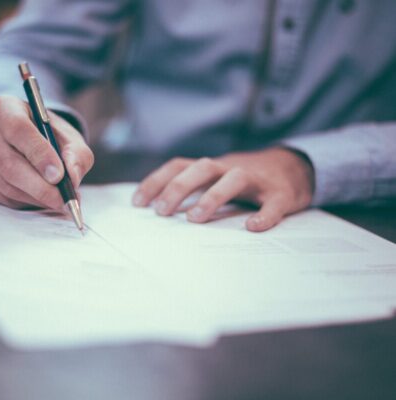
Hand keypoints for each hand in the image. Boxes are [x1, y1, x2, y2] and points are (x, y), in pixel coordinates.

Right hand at [0, 95, 93, 209]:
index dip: (39, 154)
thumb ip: (76, 156)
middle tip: (63, 199)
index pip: (18, 129)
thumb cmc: (52, 139)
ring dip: (35, 197)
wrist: (33, 145)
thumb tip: (72, 178)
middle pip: (8, 162)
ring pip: (5, 184)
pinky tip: (39, 198)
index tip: (58, 175)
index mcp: (5, 107)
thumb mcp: (71, 141)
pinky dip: (23, 202)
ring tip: (58, 200)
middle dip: (40, 186)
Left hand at [133, 148, 313, 231]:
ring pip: (234, 179)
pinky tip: (253, 227)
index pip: (179, 166)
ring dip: (212, 196)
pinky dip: (264, 215)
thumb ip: (194, 190)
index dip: (157, 181)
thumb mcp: (217, 179)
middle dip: (178, 187)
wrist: (294, 167)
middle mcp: (231, 168)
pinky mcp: (281, 193)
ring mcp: (257, 180)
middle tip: (161, 212)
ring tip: (195, 219)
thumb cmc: (246, 179)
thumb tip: (159, 211)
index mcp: (212, 167)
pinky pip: (273, 203)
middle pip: (202, 168)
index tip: (138, 203)